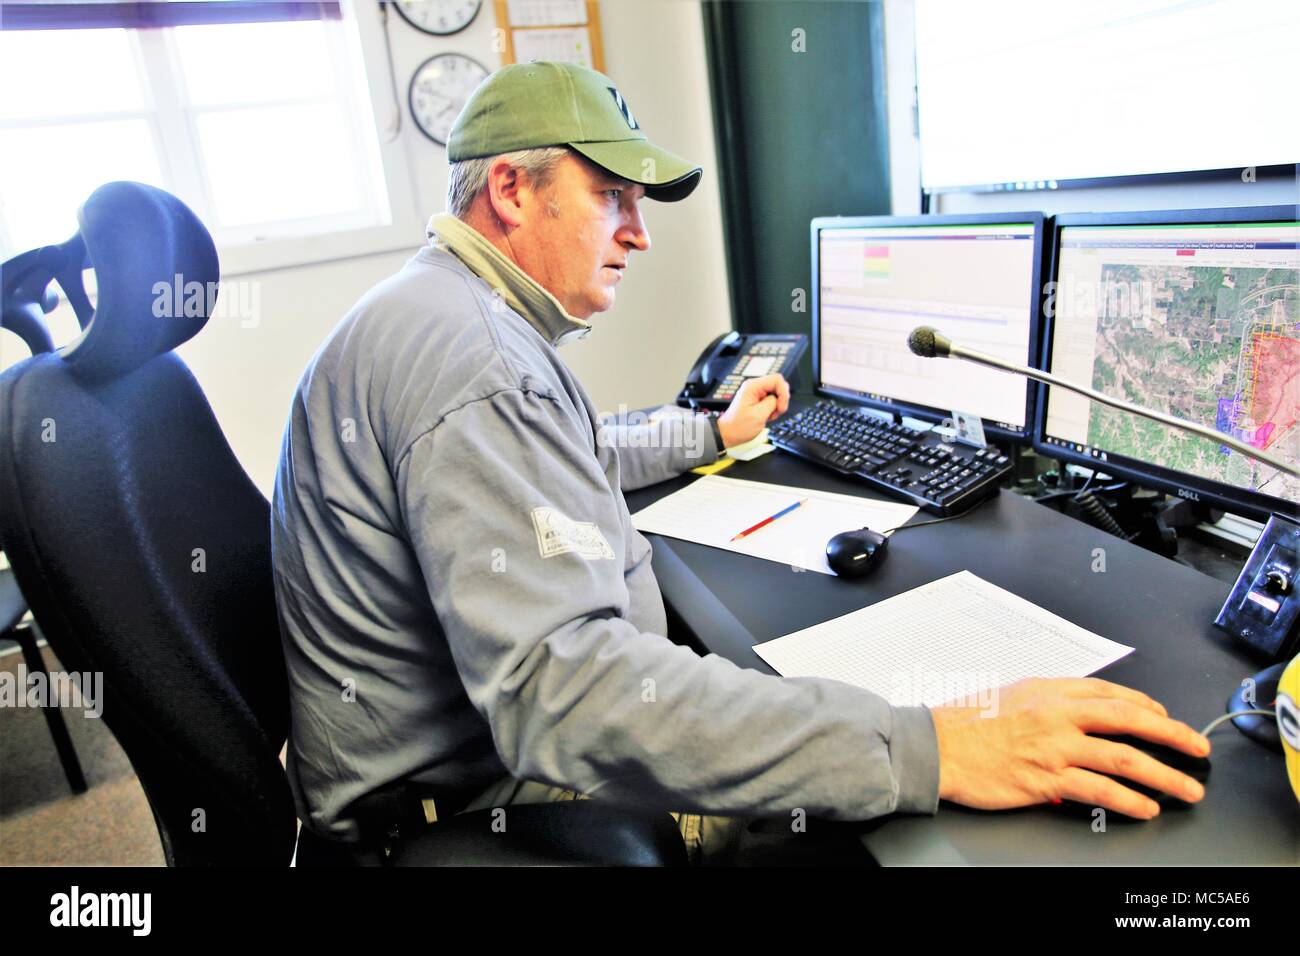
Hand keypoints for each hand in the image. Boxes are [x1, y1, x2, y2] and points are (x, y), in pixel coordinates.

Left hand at [717, 374, 789, 448]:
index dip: (783, 393)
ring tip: (770, 416)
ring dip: (777, 406)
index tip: (780, 406)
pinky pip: (773, 400)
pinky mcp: (759, 400)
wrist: (729, 434)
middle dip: (781, 400)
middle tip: (776, 412)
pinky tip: (768, 416)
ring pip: (777, 394)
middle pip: (778, 385)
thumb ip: (772, 403)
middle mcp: (755, 387)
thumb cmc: (738, 426)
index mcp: (753, 386)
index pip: (777, 379)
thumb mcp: (758, 415)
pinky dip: (774, 409)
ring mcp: (757, 393)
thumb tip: (779, 398)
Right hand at [930, 677, 1210, 818]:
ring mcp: (1054, 748)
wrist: (935, 747)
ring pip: (1124, 758)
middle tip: (1198, 747)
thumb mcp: (1010, 694)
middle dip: (1173, 735)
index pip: (1111, 693)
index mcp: (1048, 690)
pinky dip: (1129, 800)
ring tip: (1187, 788)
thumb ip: (1047, 701)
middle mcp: (1056, 715)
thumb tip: (1079, 714)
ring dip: (1164, 775)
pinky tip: (1145, 807)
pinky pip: (1099, 790)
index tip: (1165, 718)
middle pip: (1129, 720)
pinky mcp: (1046, 779)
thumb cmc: (965, 722)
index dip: (1147, 706)